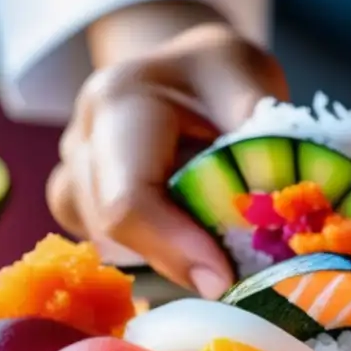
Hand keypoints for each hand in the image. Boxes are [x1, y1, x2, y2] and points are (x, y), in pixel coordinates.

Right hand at [46, 0, 287, 297]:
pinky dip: (159, 257)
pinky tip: (194, 240)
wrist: (182, 70)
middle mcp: (82, 142)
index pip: (129, 197)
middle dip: (179, 260)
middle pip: (114, 232)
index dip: (173, 247)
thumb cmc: (218, 72)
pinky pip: (114, 251)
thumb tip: (276, 202)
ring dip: (169, 260)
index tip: (224, 280)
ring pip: (111, 250)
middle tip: (241, 270)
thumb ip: (259, 130)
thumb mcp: (248, 75)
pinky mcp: (81, 207)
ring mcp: (73, 177)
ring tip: (220, 239)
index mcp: (119, 102)